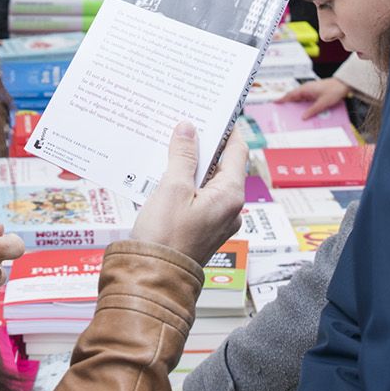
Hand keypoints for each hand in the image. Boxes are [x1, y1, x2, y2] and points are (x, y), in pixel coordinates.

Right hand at [131, 123, 245, 263]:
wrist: (153, 278)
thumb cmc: (165, 237)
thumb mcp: (173, 188)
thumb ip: (183, 156)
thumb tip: (188, 128)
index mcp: (231, 195)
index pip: (237, 151)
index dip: (226, 129)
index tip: (214, 112)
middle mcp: (230, 208)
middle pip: (222, 166)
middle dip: (204, 146)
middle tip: (185, 125)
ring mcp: (217, 220)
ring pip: (208, 182)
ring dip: (191, 165)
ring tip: (172, 147)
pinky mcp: (201, 229)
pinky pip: (198, 197)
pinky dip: (185, 183)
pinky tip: (165, 175)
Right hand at [278, 78, 351, 118]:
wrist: (344, 84)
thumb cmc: (334, 90)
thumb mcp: (323, 103)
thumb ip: (312, 110)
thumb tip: (303, 117)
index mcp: (305, 89)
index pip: (290, 95)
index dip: (282, 99)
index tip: (275, 103)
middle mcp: (307, 89)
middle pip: (294, 98)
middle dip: (288, 105)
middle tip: (283, 112)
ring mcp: (311, 91)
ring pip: (300, 100)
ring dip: (297, 106)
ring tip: (293, 115)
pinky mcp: (315, 93)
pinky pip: (307, 100)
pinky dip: (304, 106)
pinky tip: (305, 113)